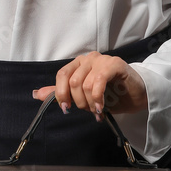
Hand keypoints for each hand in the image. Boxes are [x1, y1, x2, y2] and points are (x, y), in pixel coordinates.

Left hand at [32, 51, 147, 116]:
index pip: (62, 75)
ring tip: (98, 111)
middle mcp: (89, 58)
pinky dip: (98, 98)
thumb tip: (36, 94)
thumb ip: (61, 93)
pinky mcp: (115, 64)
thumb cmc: (110, 94)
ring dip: (90, 103)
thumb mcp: (82, 96)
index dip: (61, 93)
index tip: (66, 108)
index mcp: (78, 63)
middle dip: (79, 102)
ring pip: (85, 84)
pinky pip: (99, 80)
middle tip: (88, 111)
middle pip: (73, 82)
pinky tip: (102, 108)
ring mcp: (102, 59)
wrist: (135, 95)